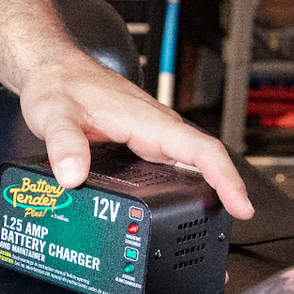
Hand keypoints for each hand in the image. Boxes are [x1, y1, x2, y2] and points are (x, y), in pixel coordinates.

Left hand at [17, 54, 254, 219]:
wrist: (52, 69)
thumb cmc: (58, 84)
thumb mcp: (55, 114)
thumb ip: (64, 145)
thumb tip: (73, 177)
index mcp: (147, 119)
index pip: (201, 149)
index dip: (226, 178)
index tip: (241, 204)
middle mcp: (155, 126)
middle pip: (204, 159)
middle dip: (226, 191)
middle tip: (233, 224)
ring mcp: (149, 133)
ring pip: (190, 161)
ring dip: (209, 187)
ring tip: (214, 222)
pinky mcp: (139, 140)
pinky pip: (172, 161)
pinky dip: (185, 181)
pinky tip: (181, 201)